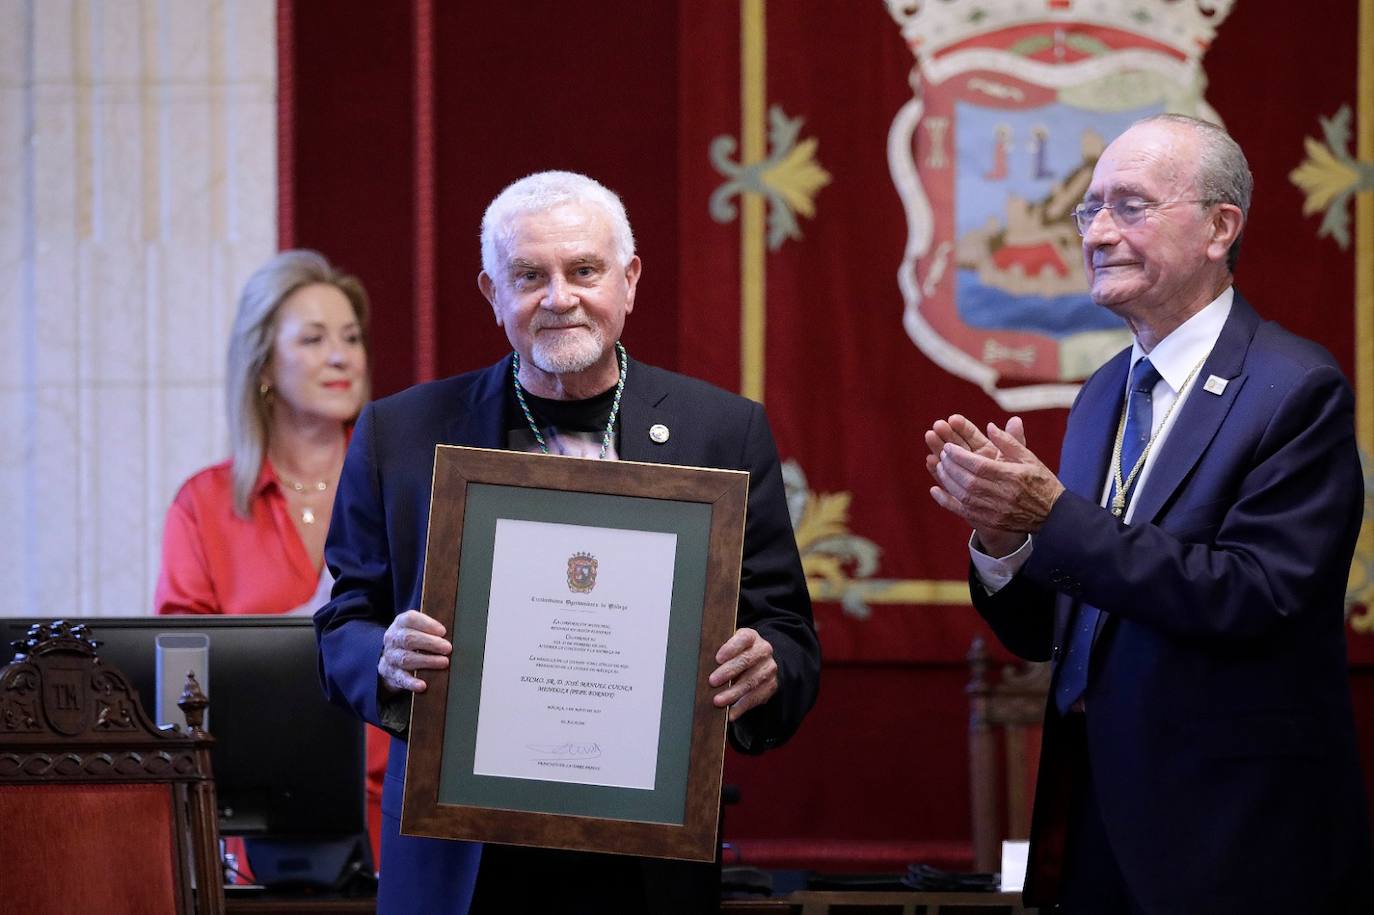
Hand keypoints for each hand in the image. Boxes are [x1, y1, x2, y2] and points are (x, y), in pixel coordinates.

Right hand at [378, 610, 451, 694]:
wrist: (390, 659)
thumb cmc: (412, 640)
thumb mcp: (418, 628)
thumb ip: (431, 628)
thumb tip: (452, 634)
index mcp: (400, 623)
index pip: (410, 619)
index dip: (427, 624)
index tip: (443, 631)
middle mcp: (393, 639)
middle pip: (409, 639)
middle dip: (431, 643)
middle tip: (448, 648)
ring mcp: (391, 657)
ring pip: (406, 658)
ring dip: (427, 661)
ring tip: (444, 662)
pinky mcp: (391, 674)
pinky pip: (401, 678)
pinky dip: (412, 682)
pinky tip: (423, 685)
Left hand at [708, 627, 777, 721]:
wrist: (761, 661)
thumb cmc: (737, 652)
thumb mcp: (731, 645)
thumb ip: (720, 650)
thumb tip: (699, 662)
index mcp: (751, 637)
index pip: (743, 639)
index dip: (730, 648)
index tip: (717, 658)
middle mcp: (763, 650)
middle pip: (746, 661)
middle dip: (728, 672)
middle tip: (712, 681)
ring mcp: (768, 669)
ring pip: (751, 681)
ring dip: (733, 693)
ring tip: (718, 701)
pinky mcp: (771, 686)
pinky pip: (756, 697)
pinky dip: (742, 707)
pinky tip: (730, 713)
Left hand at [927, 417, 1063, 545]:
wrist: (1053, 515)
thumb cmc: (1041, 482)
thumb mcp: (1029, 458)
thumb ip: (1009, 442)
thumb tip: (990, 427)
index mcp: (1012, 476)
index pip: (979, 465)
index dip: (960, 456)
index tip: (949, 446)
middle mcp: (1002, 494)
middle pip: (968, 480)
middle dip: (951, 465)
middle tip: (942, 453)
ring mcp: (995, 510)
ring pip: (963, 495)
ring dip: (947, 479)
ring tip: (940, 465)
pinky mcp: (990, 521)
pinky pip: (963, 511)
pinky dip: (946, 501)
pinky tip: (935, 490)